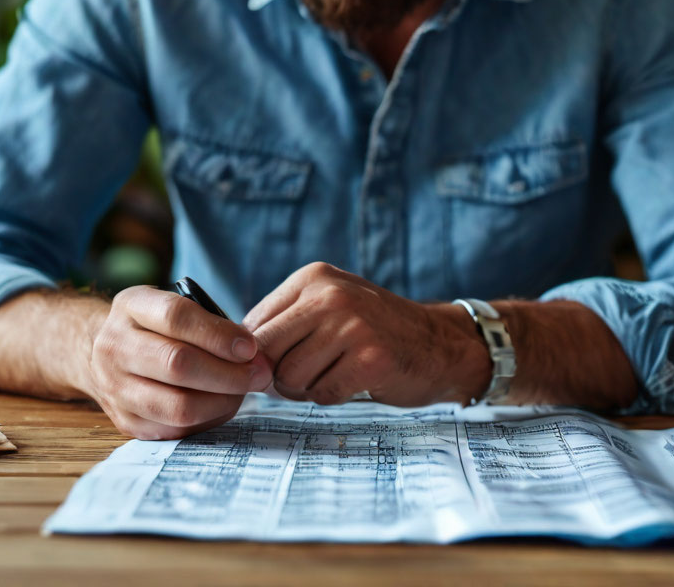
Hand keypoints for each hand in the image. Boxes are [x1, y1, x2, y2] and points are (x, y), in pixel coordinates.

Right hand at [85, 286, 272, 439]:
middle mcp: (115, 346)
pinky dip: (207, 419)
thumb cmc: (154, 327)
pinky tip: (221, 405)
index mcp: (130, 306)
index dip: (219, 335)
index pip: (175, 317)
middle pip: (177, 364)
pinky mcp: (125, 421)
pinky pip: (176, 429)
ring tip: (243, 392)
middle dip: (229, 373)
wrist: (102, 354)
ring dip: (222, 401)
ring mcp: (115, 387)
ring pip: (178, 405)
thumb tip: (252, 354)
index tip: (250, 347)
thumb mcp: (171, 305)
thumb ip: (208, 321)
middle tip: (259, 375)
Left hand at [243, 263, 489, 406]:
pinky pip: (322, 394)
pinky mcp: (372, 358)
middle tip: (303, 376)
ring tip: (332, 374)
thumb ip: (282, 325)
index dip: (257, 356)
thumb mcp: (326, 307)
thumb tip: (234, 361)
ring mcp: (353, 325)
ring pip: (290, 378)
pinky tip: (353, 381)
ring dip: (305, 389)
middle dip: (275, 376)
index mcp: (313, 277)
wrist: (438, 343)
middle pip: (265, 352)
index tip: (277, 363)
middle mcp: (331, 295)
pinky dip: (331, 397)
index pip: (252, 325)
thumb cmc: (372, 330)